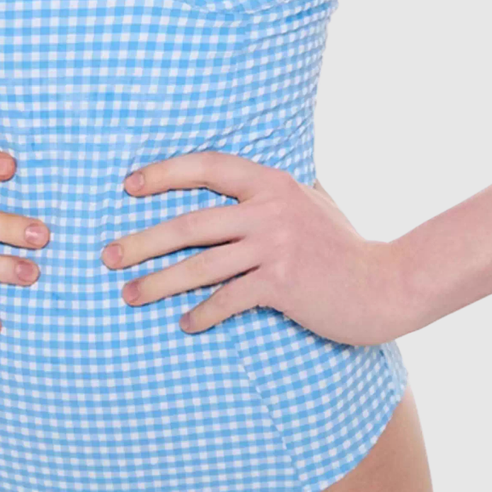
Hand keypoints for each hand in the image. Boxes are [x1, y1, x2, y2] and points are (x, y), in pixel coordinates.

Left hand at [100, 151, 408, 346]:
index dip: (165, 173)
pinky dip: (202, 313)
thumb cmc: (342, 244)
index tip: (128, 185)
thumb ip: (273, 191)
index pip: (207, 166)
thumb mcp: (309, 201)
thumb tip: (238, 178)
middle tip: (106, 254)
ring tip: (128, 295)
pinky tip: (184, 324)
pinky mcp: (281, 284)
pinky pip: (228, 300)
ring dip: (158, 282)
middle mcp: (269, 208)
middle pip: (190, 222)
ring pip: (200, 265)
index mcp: (270, 181)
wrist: (385, 285)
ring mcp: (275, 246)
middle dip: (142, 240)